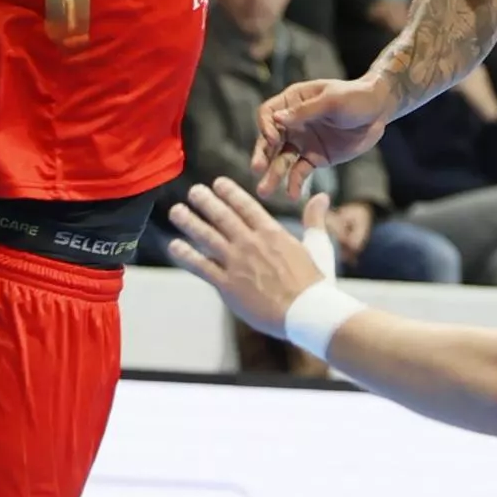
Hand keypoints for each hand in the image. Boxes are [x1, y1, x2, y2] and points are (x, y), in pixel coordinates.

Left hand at [165, 173, 323, 333]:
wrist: (308, 312)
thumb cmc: (316, 283)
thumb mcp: (317, 246)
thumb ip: (314, 219)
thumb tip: (321, 196)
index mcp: (272, 233)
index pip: (246, 206)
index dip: (229, 192)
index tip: (217, 183)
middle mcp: (251, 243)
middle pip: (222, 216)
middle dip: (205, 201)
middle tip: (194, 191)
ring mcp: (237, 264)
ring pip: (207, 237)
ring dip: (189, 222)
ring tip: (176, 211)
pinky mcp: (228, 285)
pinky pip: (202, 266)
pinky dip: (186, 255)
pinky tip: (174, 246)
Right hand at [254, 70, 395, 196]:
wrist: (378, 111)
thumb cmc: (355, 97)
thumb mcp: (331, 101)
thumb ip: (305, 111)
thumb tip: (277, 119)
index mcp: (292, 102)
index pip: (268, 114)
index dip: (266, 126)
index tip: (273, 138)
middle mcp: (292, 123)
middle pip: (269, 140)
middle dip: (262, 155)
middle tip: (256, 169)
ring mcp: (302, 142)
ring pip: (281, 160)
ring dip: (273, 175)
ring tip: (264, 191)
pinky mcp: (314, 158)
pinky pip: (300, 172)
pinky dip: (295, 183)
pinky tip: (292, 195)